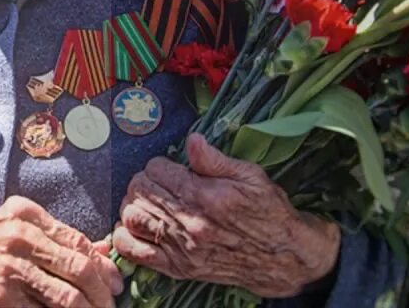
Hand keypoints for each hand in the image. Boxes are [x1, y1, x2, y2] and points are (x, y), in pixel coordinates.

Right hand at [0, 196, 122, 307]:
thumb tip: (101, 254)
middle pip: (81, 270)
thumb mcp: (9, 228)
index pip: (80, 243)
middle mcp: (18, 236)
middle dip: (103, 297)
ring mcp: (7, 268)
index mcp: (25, 215)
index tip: (115, 288)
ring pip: (68, 300)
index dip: (104, 270)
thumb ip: (52, 238)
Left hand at [111, 133, 339, 297]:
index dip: (160, 164)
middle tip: (157, 182)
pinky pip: (135, 252)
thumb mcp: (251, 176)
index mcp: (206, 195)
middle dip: (144, 180)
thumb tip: (192, 140)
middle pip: (140, 190)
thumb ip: (215, 159)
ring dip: (133, 204)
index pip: (157, 169)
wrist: (283, 257)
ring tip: (147, 200)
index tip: (169, 168)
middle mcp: (191, 222)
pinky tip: (133, 226)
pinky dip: (124, 236)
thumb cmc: (268, 212)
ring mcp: (183, 247)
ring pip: (133, 216)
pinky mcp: (179, 268)